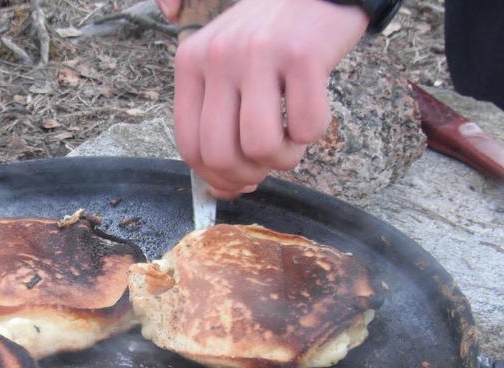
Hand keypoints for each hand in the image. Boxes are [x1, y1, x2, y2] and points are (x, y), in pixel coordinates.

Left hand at [164, 0, 367, 197]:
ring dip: (284, 159)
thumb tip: (224, 190)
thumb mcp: (228, 71)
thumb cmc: (270, 40)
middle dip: (250, 176)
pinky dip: (314, 133)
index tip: (239, 180)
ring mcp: (259, 54)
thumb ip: (219, 126)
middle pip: (221, 154)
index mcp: (191, 63)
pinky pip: (306, 127)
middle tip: (268, 162)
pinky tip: (312, 109)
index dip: (216, 177)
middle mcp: (219, 57)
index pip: (189, 146)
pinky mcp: (302, 56)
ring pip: (261, 147)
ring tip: (293, 138)